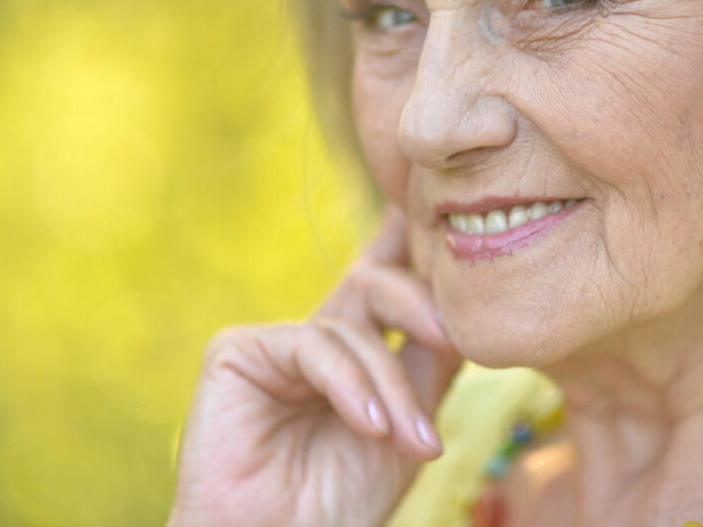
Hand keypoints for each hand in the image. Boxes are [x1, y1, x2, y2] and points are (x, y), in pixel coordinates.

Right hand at [168, 207, 462, 526]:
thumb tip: (466, 307)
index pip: (384, 280)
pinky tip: (370, 426)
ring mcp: (275, 344)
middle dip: (421, 302)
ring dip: (393, 386)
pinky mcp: (237, 353)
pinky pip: (312, 345)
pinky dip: (349, 385)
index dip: (406, 239)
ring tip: (414, 444)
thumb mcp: (407, 428)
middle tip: (454, 335)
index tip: (433, 205)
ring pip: (353, 323)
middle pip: (376, 283)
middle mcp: (315, 338)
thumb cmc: (339, 503)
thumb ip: (430, 365)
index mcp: (354, 352)